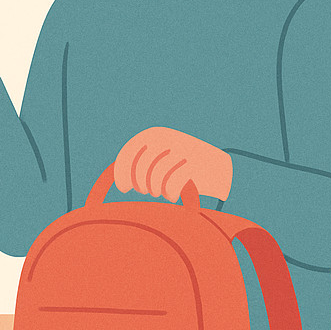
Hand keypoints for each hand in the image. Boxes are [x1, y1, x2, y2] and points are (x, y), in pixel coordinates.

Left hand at [113, 127, 232, 201]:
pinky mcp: (194, 165)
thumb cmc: (180, 164)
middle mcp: (166, 138)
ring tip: (160, 192)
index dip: (122, 174)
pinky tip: (171, 195)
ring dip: (156, 190)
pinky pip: (172, 185)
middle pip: (140, 169)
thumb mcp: (157, 157)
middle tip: (147, 192)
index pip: (129, 154)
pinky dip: (169, 194)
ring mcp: (181, 150)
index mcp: (154, 134)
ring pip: (156, 179)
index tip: (124, 189)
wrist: (217, 166)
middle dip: (141, 185)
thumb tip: (113, 179)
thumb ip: (137, 162)